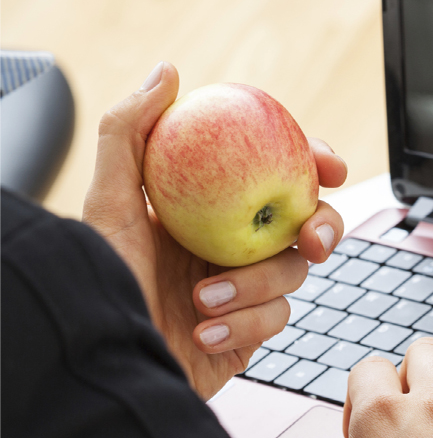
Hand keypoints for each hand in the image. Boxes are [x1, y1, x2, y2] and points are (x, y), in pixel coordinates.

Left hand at [82, 62, 348, 399]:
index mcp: (206, 209)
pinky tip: (205, 330)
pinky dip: (243, 324)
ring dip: (254, 287)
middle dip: (322, 227)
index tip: (330, 165)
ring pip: (293, 274)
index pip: (273, 172)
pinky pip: (275, 320)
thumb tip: (168, 74)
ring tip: (204, 297)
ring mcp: (243, 289)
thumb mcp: (107, 204)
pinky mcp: (248, 333)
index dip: (310, 163)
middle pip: (304, 223)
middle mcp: (229, 245)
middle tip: (310, 238)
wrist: (102, 364)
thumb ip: (130, 133)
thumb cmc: (98, 286)